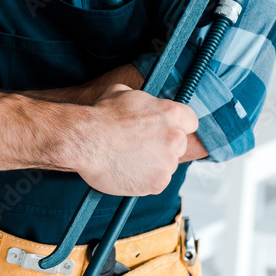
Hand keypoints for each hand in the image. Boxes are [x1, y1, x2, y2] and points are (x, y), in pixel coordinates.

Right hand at [72, 83, 198, 196]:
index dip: (177, 126)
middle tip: (141, 146)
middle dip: (164, 147)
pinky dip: (143, 179)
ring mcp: (168, 162)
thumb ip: (143, 101)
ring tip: (128, 159)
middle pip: (179, 145)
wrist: (85, 141)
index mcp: (171, 113)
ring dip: (153, 164)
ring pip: (166, 165)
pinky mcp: (158, 182)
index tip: (166, 131)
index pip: (190, 121)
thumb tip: (143, 103)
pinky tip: (126, 170)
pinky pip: (156, 182)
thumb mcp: (123, 93)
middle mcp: (175, 137)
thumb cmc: (100, 117)